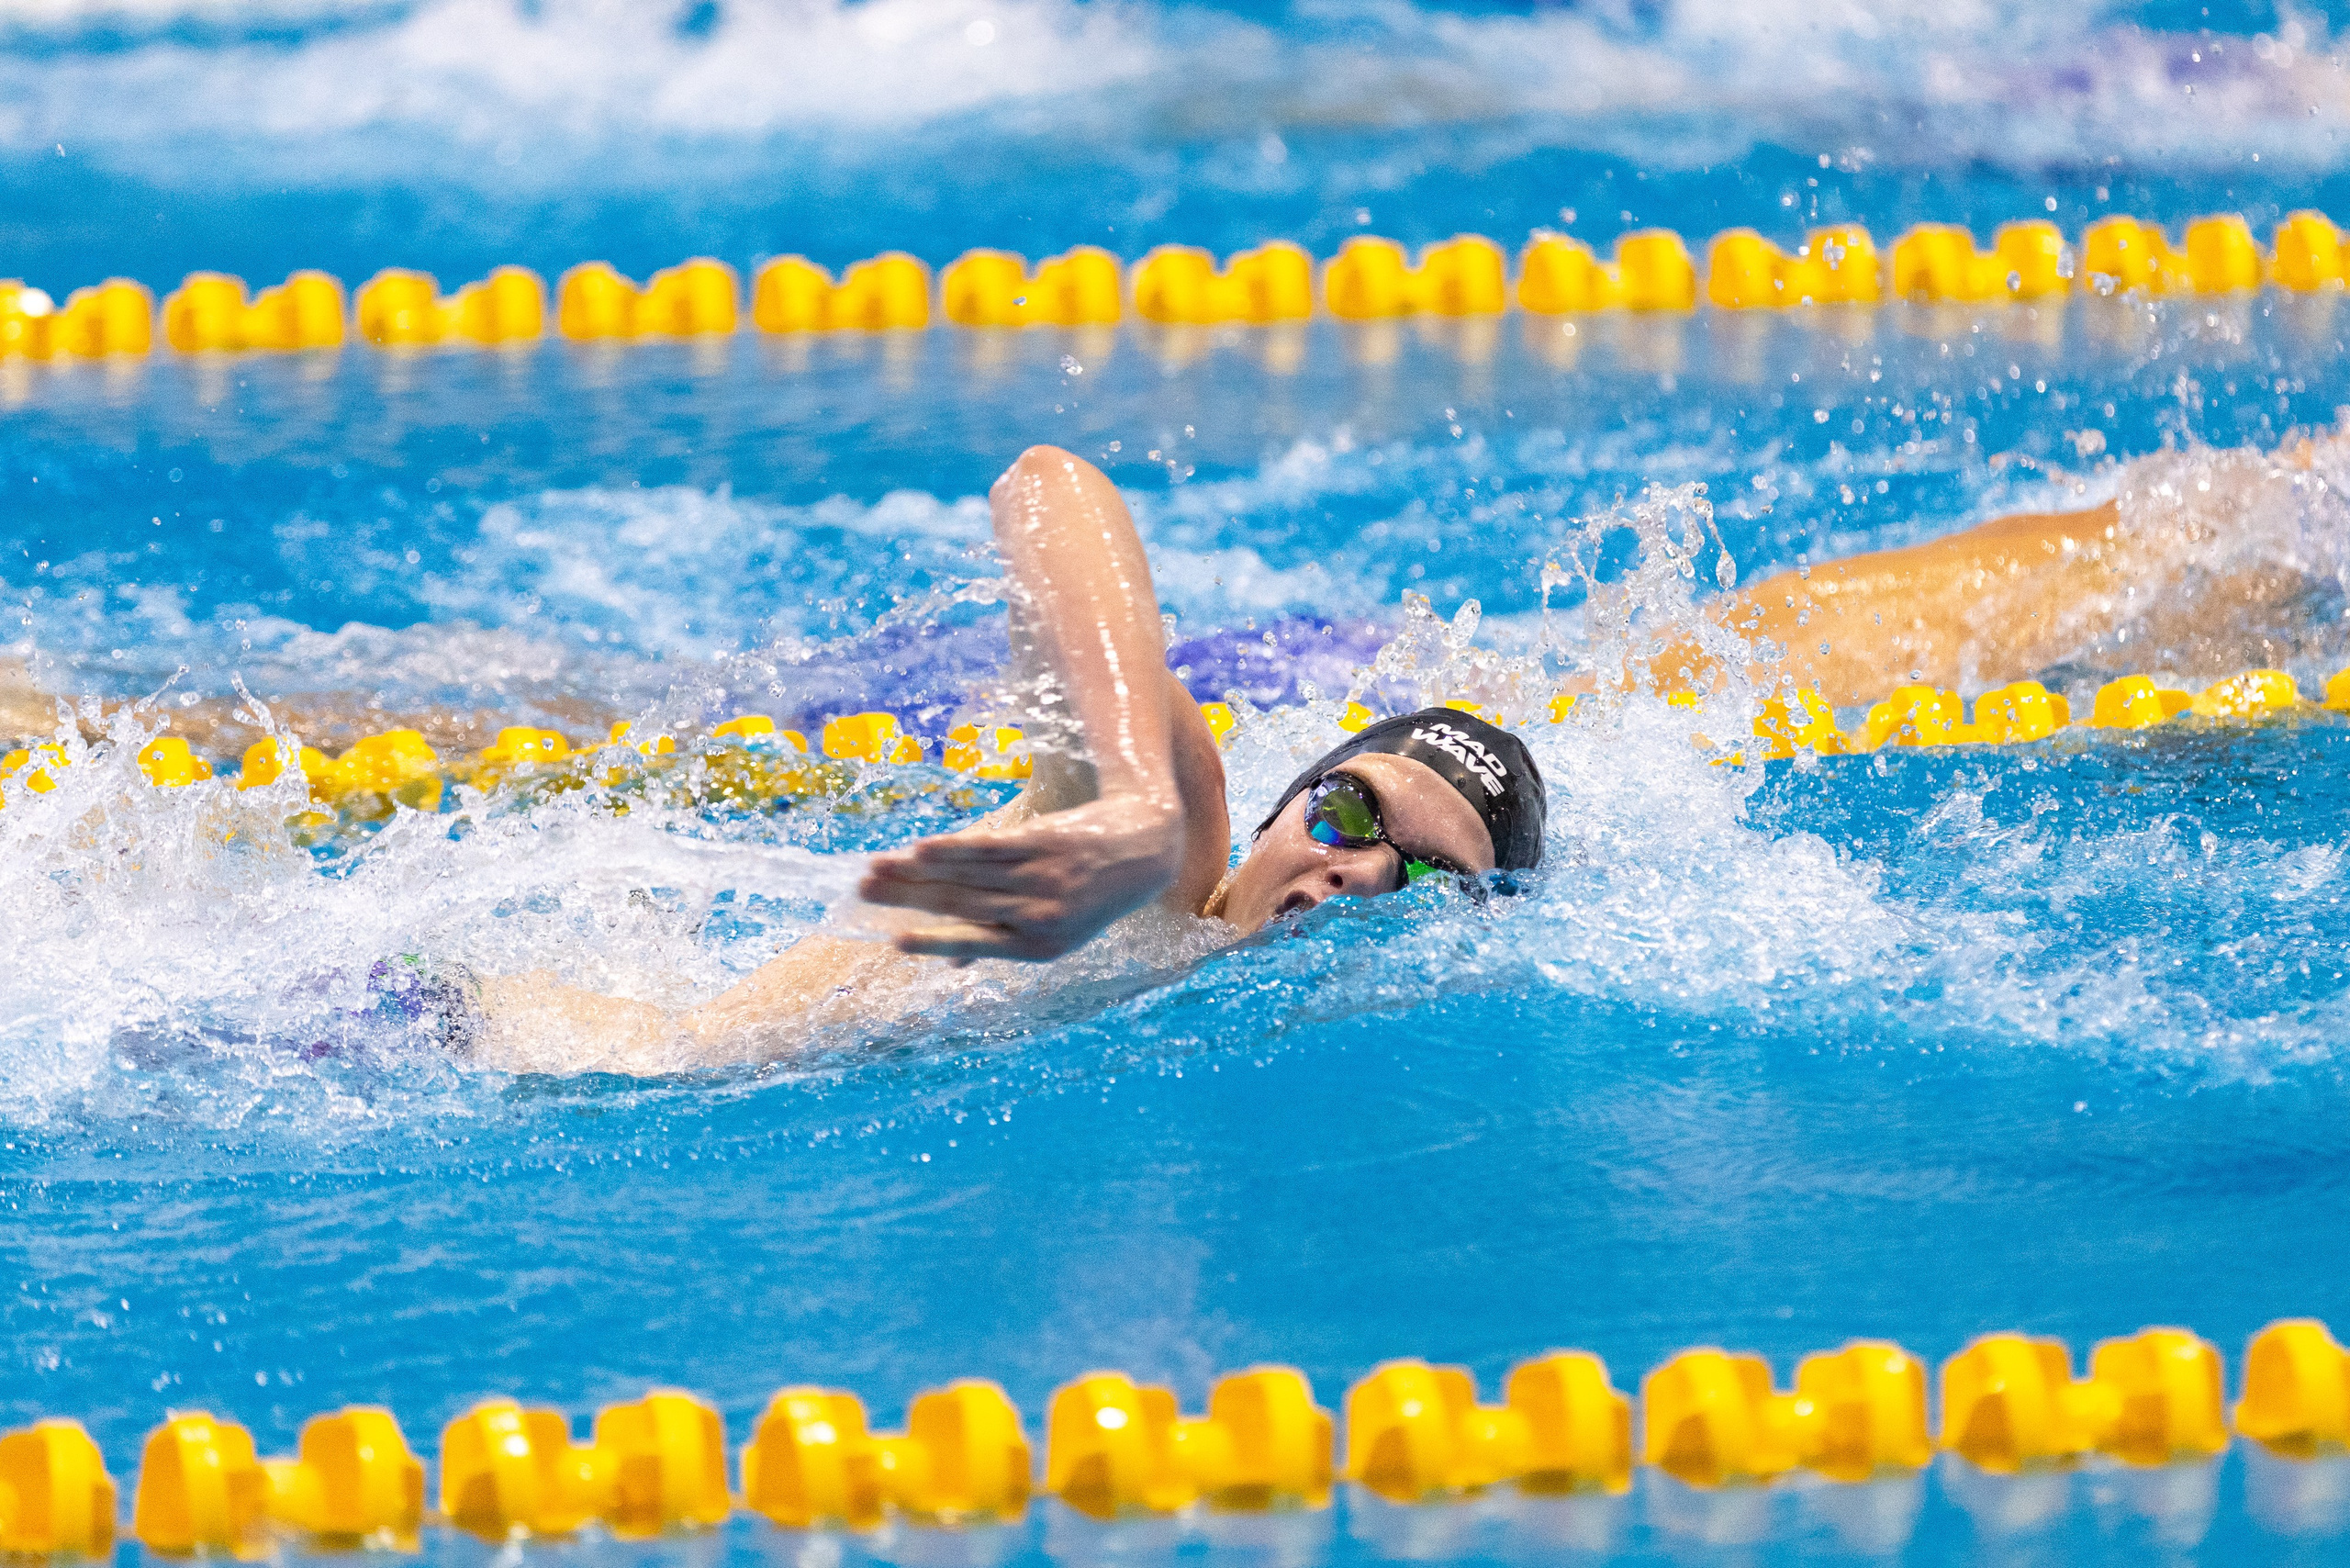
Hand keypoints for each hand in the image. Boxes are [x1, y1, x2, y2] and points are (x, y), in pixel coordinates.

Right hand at [858, 794, 1186, 962]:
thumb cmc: (1090, 894)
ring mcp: (1044, 878)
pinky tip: (922, 848)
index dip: (935, 942)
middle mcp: (1040, 915)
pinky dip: (954, 848)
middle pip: (961, 904)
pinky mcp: (1045, 843)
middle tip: (863, 890)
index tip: (895, 942)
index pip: (976, 943)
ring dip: (917, 871)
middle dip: (908, 898)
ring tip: (877, 867)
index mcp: (1039, 947)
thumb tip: (952, 965)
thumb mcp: (1058, 930)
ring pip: (968, 875)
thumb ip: (1004, 940)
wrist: (1145, 849)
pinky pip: (990, 847)